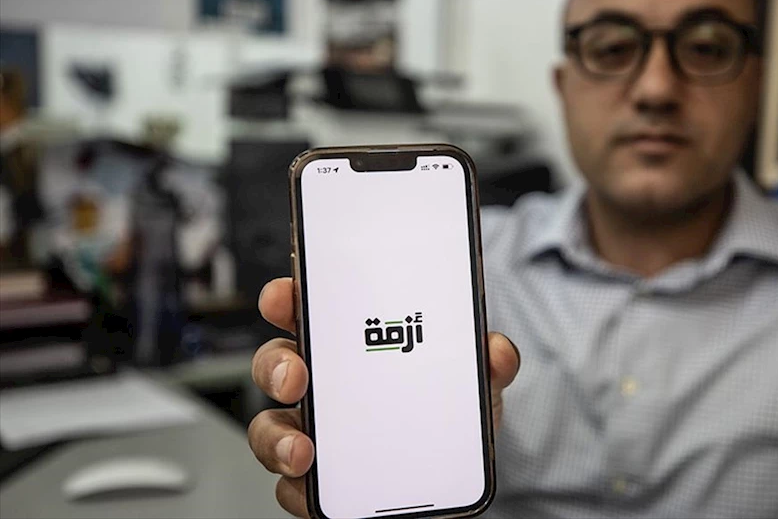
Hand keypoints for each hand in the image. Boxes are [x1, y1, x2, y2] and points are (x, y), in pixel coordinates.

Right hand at [248, 277, 520, 517]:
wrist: (454, 488)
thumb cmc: (450, 423)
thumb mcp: (477, 387)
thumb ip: (490, 365)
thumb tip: (497, 351)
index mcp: (356, 348)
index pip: (312, 310)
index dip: (288, 296)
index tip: (285, 296)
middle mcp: (327, 386)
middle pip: (278, 362)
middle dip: (277, 364)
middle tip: (296, 376)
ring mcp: (317, 433)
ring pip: (271, 426)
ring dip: (277, 437)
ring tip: (303, 450)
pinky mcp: (318, 482)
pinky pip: (291, 486)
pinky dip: (297, 489)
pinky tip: (314, 489)